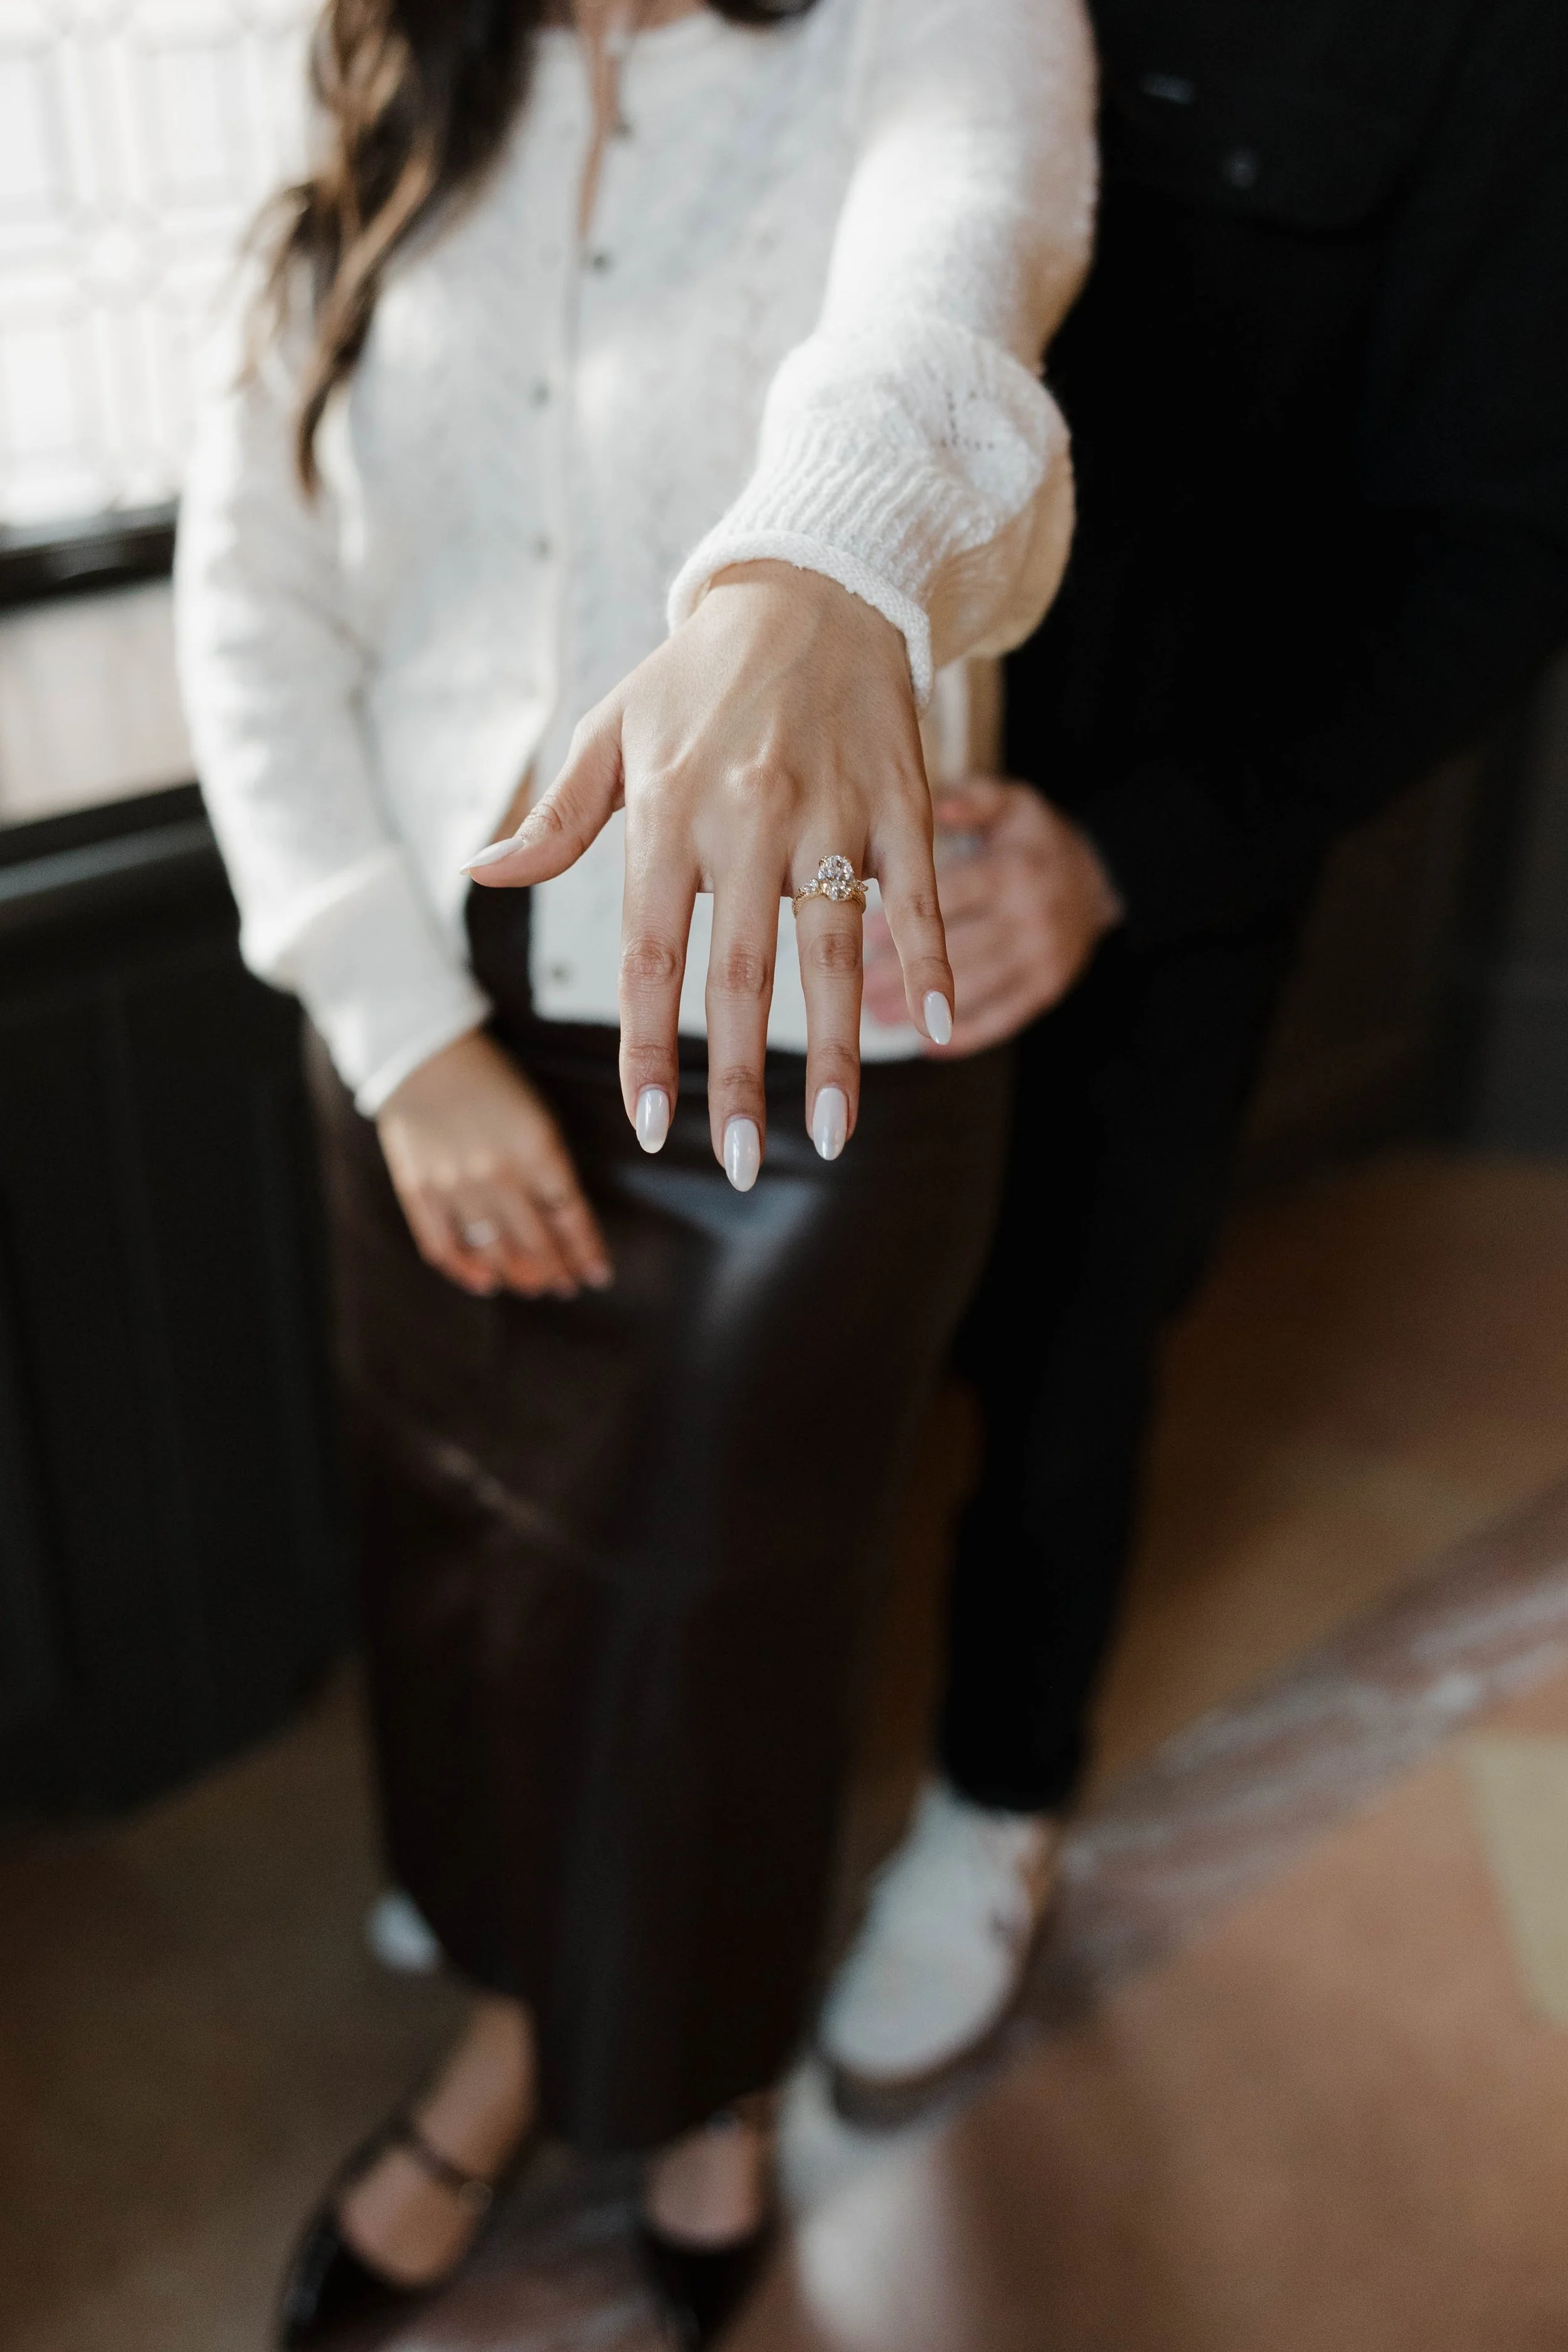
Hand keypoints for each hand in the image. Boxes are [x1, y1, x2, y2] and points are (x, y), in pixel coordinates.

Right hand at [375, 1029, 611, 1298]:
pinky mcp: (419, 1190)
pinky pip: (445, 1246)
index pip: (570, 1217)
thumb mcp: (537, 1117)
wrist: (423, 1053)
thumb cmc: (490, 1081)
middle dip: (556, 1271)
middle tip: (567, 1287)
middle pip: (535, 1242)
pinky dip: (466, 1270)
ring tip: (535, 1286)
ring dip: (519, 1276)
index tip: (597, 1275)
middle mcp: (497, 1174)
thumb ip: (551, 1168)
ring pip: (494, 1251)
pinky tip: (486, 1281)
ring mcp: (454, 1186)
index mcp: (536, 1150)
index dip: (586, 1252)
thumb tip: (562, 1221)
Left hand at [465, 563, 952, 1184]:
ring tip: (836, 1136)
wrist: (810, 584)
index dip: (651, 1048)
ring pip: (836, 950)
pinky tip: (943, 1026)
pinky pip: (918, 893)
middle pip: (744, 974)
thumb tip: (483, 875)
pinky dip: (932, 958)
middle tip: (736, 1163)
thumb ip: (556, 819)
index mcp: (671, 813)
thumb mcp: (610, 732)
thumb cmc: (696, 674)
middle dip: (741, 1078)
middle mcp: (750, 818)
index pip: (653, 955)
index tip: (651, 1124)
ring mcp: (834, 812)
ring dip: (839, 1051)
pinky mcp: (900, 800)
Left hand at [864, 774, 1121, 1054]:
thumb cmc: (1036, 840)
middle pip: (955, 950)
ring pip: (974, 990)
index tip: (855, 934)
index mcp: (1012, 870)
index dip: (901, 921)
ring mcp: (1041, 958)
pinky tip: (927, 1047)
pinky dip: (966, 1037)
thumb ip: (975, 800)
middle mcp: (1029, 917)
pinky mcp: (1047, 989)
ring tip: (873, 1018)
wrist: (1101, 879)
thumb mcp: (1014, 803)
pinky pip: (1004, 1019)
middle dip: (901, 973)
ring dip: (922, 1010)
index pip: (947, 899)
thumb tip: (935, 804)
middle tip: (850, 989)